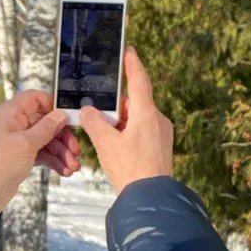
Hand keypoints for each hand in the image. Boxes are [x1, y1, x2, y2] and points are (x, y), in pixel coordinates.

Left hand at [0, 90, 81, 214]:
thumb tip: (60, 114)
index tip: (68, 118)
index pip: (35, 99)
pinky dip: (53, 161)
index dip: (53, 107)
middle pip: (45, 122)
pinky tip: (64, 170)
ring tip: (73, 167)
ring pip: (46, 140)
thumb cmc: (0, 163)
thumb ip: (46, 127)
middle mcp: (14, 124)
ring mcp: (17, 141)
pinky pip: (42, 153)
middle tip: (75, 150)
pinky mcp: (21, 156)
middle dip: (62, 137)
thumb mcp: (27, 143)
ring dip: (61, 153)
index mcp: (10, 113)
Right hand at [80, 46, 172, 193]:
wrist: (151, 199)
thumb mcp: (106, 144)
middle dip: (117, 105)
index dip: (133, 64)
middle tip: (99, 110)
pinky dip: (128, 132)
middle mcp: (158, 120)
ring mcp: (162, 134)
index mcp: (147, 114)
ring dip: (121, 121)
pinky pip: (143, 131)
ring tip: (104, 134)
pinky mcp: (161, 147)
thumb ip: (95, 123)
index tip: (129, 51)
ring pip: (138, 118)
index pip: (139, 80)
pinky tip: (116, 145)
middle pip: (135, 102)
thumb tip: (88, 111)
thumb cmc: (131, 170)